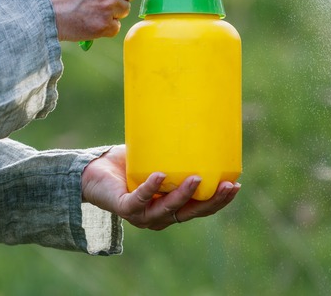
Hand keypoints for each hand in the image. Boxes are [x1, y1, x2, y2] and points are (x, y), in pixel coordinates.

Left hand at [81, 145, 240, 229]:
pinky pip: (139, 199)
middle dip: (211, 201)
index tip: (236, 184)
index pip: (201, 209)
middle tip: (227, 185)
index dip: (220, 200)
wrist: (93, 171)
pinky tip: (159, 175)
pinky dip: (151, 188)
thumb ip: (175, 148)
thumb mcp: (158, 156)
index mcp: (173, 207)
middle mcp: (160, 216)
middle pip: (191, 213)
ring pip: (168, 210)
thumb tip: (200, 114)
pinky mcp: (124, 208)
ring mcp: (142, 215)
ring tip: (196, 178)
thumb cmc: (129, 164)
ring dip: (184, 196)